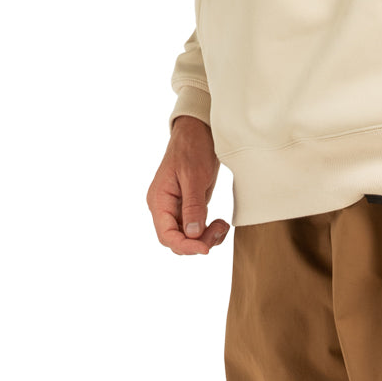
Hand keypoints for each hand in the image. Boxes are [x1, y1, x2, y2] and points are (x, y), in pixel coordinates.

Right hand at [146, 115, 229, 254]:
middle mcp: (165, 208)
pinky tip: (220, 224)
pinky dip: (210, 232)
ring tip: (222, 225)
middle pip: (177, 241)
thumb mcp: (193, 176)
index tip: (205, 248)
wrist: (198, 132)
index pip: (167, 235)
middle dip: (199, 243)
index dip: (186, 246)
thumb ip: (193, 206)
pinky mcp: (190, 209)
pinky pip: (197, 231)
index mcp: (159, 200)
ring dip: (207, 239)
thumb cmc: (192, 148)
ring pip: (189, 239)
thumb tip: (193, 234)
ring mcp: (177, 210)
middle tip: (218, 229)